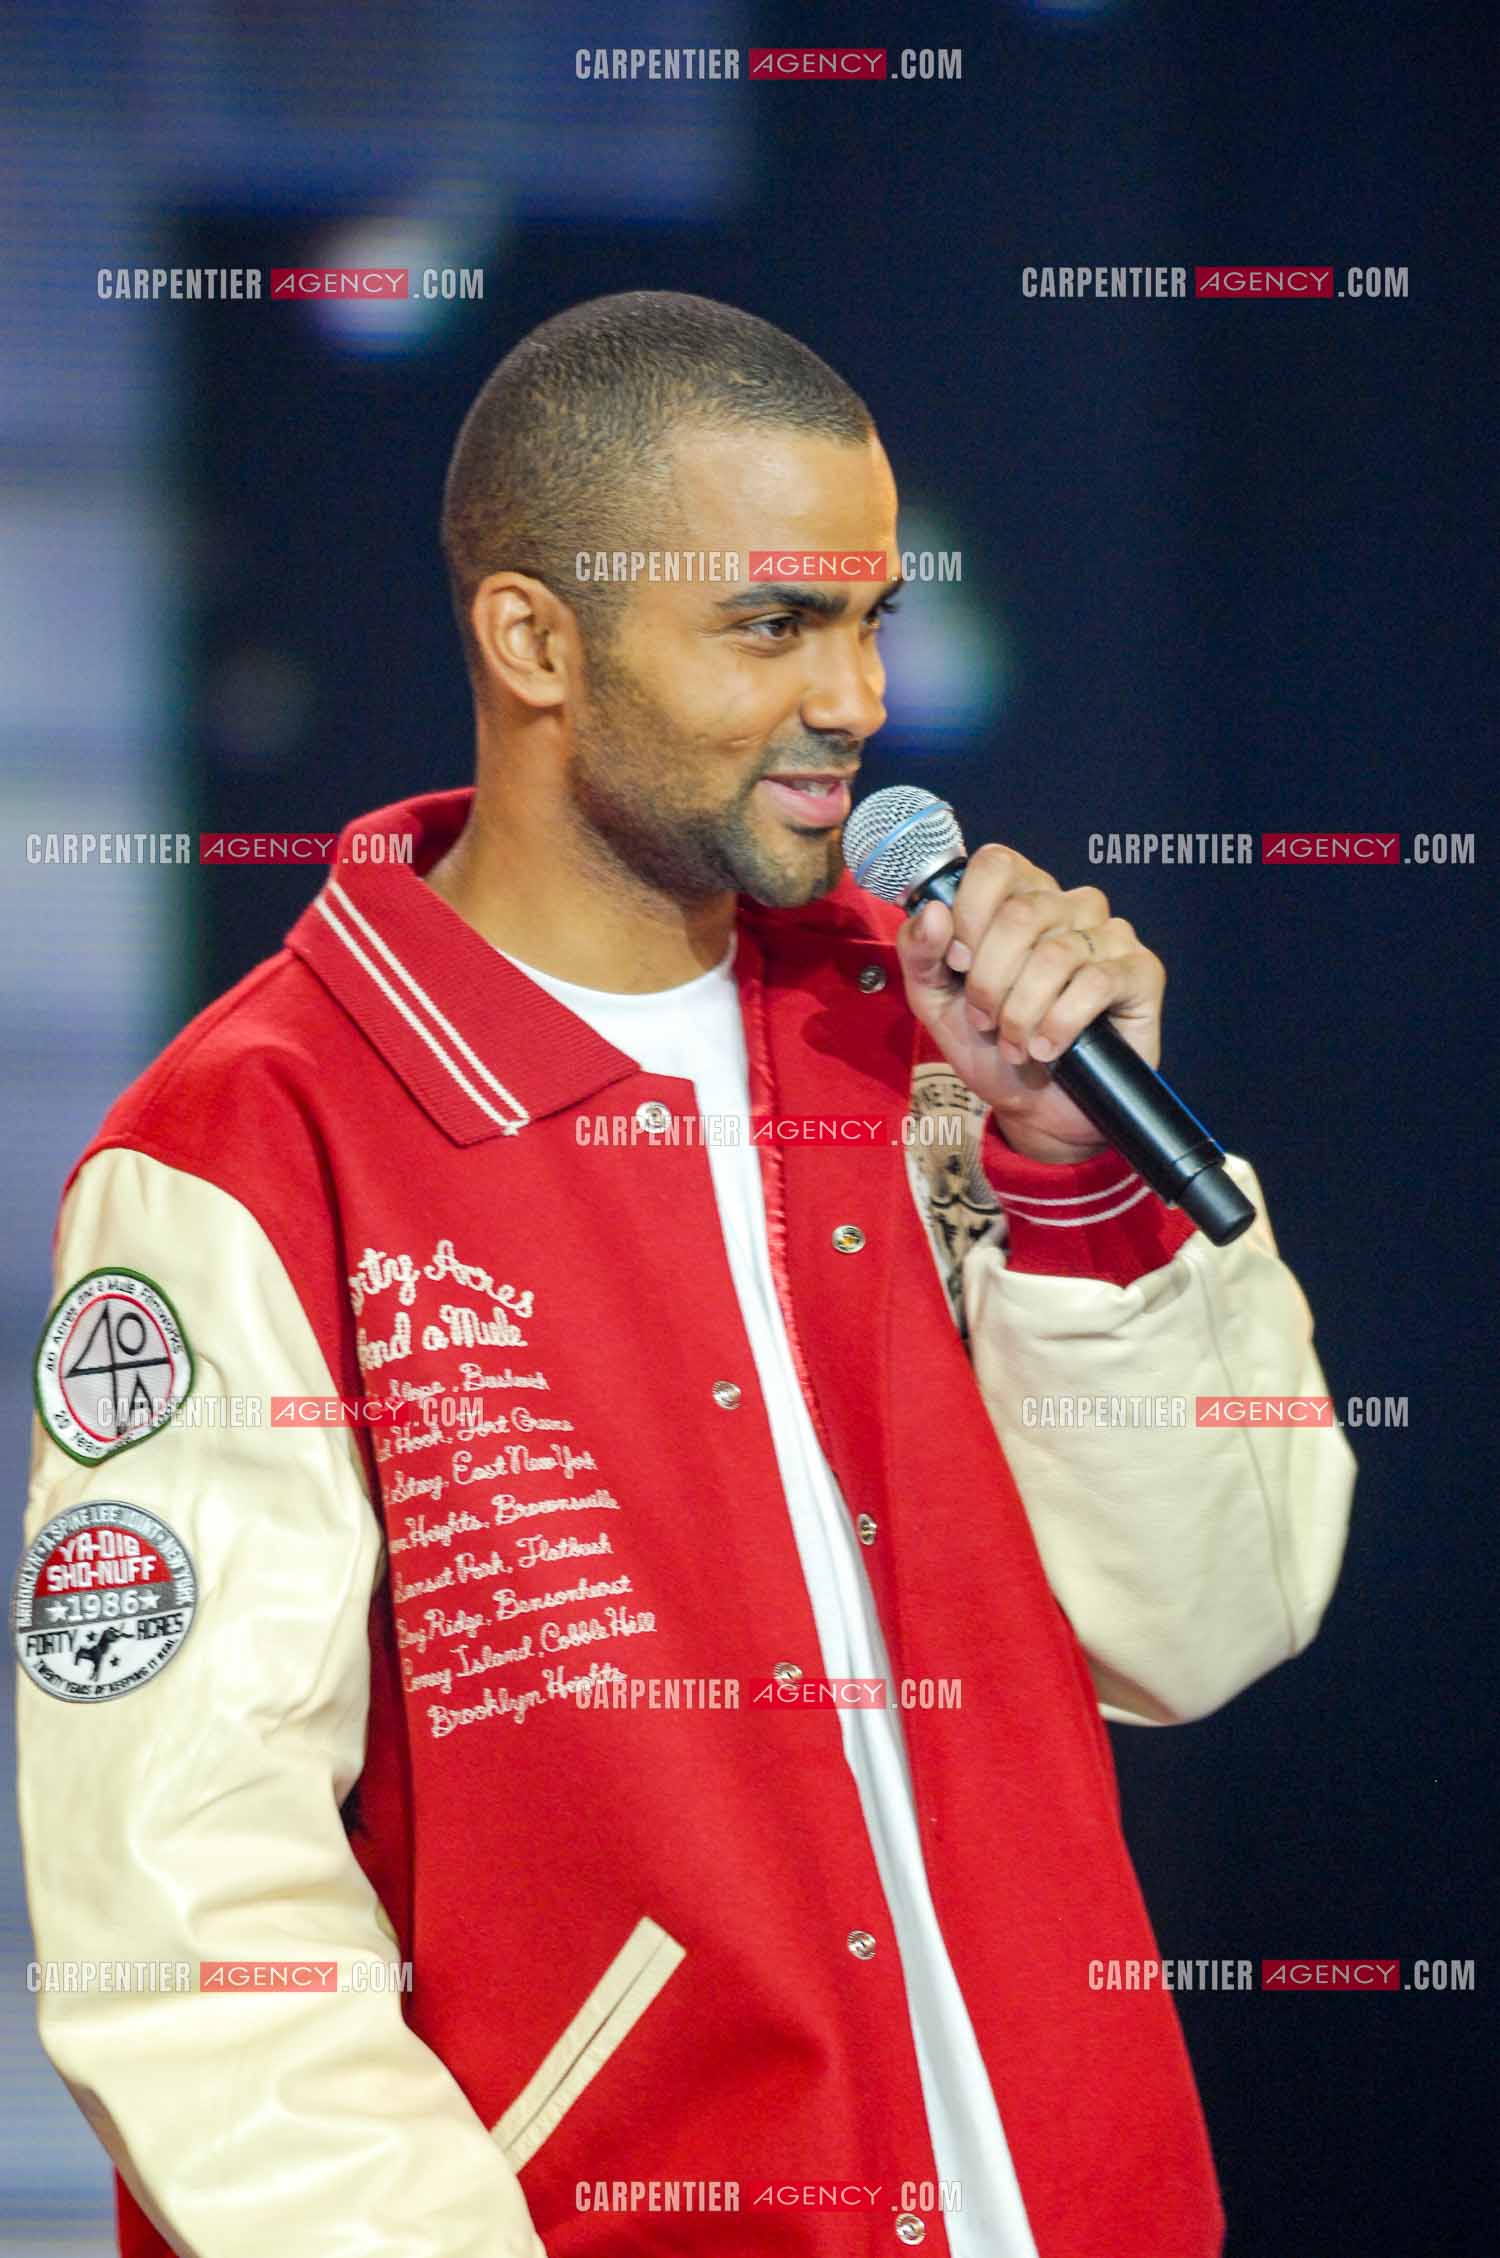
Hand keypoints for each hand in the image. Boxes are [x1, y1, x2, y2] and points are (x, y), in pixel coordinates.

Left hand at [894, 843, 1166, 1162]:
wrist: (1034, 1107)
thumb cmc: (988, 1046)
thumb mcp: (934, 1000)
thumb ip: (920, 952)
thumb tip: (933, 911)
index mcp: (1019, 897)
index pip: (997, 864)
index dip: (970, 913)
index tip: (958, 964)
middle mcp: (1068, 905)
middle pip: (1020, 914)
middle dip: (989, 980)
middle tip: (985, 1019)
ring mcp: (1108, 935)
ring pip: (1055, 954)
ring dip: (1021, 1012)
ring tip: (1015, 1044)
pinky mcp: (1140, 971)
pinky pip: (1096, 982)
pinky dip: (1060, 1023)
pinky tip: (1047, 1047)